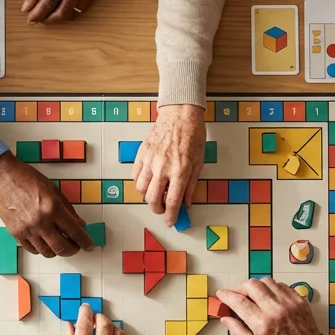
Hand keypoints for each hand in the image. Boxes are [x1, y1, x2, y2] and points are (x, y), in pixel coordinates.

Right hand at [0, 152, 93, 256]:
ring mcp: (27, 230)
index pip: (75, 232)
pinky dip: (42, 248)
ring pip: (47, 252)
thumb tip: (79, 225)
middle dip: (73, 250)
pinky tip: (45, 241)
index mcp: (53, 208)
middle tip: (76, 246)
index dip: (85, 242)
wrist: (2, 178)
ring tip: (59, 242)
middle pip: (62, 248)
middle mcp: (41, 222)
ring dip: (57, 250)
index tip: (89, 245)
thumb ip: (68, 210)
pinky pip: (33, 249)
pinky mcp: (16, 234)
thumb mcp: (54, 190)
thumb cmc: (27, 179)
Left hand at [22, 0, 101, 23]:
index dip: (38, 14)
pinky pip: (83, 8)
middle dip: (48, 20)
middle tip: (39, 19)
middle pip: (63, 12)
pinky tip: (62, 6)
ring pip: (74, 13)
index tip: (30, 19)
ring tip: (49, 13)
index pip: (49, 2)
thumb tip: (27, 8)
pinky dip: (71, 11)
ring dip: (59, 17)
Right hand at [133, 104, 205, 225]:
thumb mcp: (199, 162)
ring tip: (156, 192)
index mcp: (180, 171)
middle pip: (152, 199)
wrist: (180, 114)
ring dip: (148, 195)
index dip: (171, 215)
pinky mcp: (142, 153)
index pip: (172, 201)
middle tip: (162, 209)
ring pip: (141, 189)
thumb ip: (191, 185)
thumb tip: (187, 202)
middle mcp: (163, 167)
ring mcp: (150, 160)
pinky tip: (149, 179)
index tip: (171, 221)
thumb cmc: (192, 134)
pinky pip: (135, 175)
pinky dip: (140, 181)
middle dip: (157, 209)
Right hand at [216, 279, 334, 334]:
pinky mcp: (300, 301)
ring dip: (255, 286)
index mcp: (263, 324)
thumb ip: (238, 332)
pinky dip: (271, 288)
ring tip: (252, 297)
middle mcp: (277, 310)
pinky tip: (268, 298)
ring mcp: (290, 303)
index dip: (226, 295)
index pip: (239, 301)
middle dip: (239, 287)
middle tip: (235, 295)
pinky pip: (282, 286)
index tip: (221, 295)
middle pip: (252, 285)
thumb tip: (225, 319)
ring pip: (267, 281)